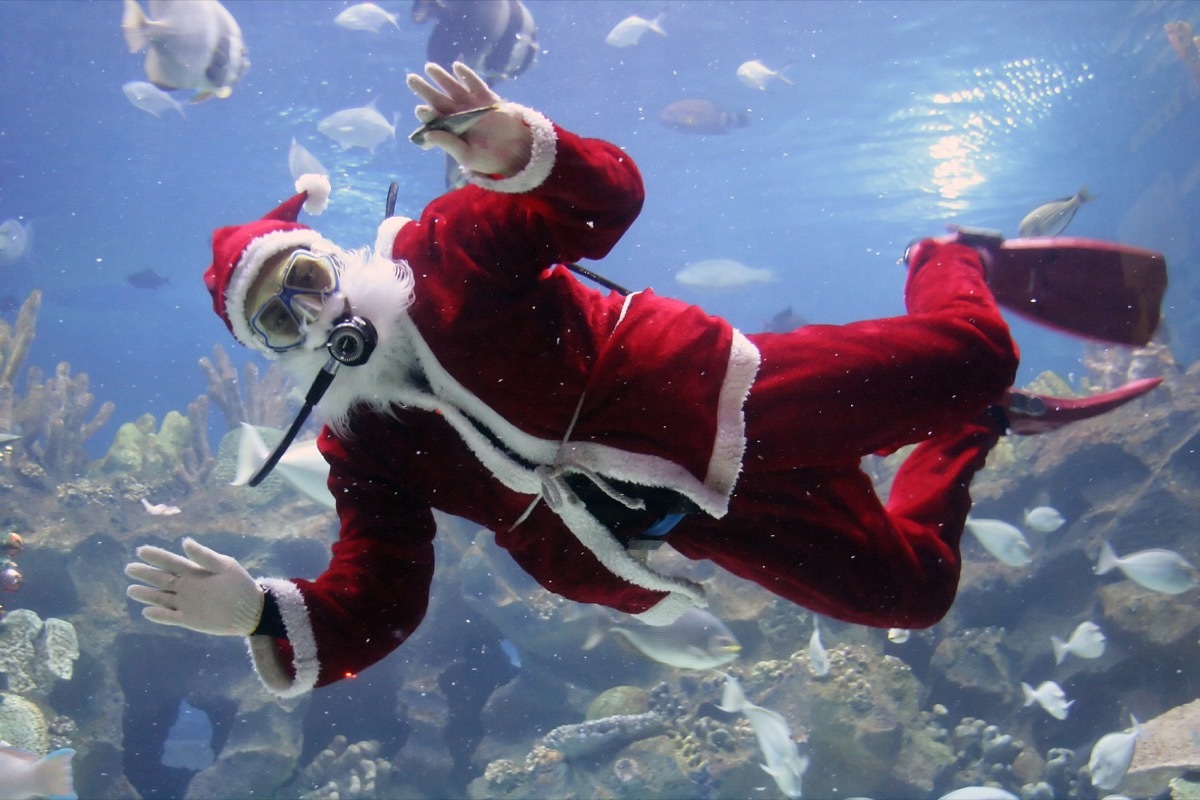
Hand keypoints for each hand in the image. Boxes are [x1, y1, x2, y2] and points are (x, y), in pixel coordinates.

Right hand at [125, 537, 263, 635]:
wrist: (251, 609)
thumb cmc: (239, 584)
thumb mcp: (224, 566)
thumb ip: (204, 556)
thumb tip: (185, 542)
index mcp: (194, 571)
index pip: (170, 562)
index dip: (156, 557)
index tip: (141, 551)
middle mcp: (186, 586)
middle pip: (161, 579)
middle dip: (145, 573)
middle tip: (129, 568)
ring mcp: (186, 603)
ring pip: (161, 598)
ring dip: (147, 594)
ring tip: (131, 589)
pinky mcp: (189, 619)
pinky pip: (170, 617)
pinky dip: (159, 615)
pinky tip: (147, 612)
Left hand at [406, 61, 531, 176]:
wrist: (515, 154)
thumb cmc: (488, 158)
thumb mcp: (467, 156)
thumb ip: (449, 144)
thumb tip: (429, 134)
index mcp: (450, 130)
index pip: (434, 119)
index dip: (426, 113)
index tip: (420, 109)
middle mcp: (458, 115)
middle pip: (438, 99)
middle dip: (424, 89)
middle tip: (411, 79)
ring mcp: (471, 105)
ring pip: (453, 88)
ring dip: (441, 78)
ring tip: (429, 67)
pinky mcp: (486, 99)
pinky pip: (474, 84)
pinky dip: (466, 76)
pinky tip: (456, 67)